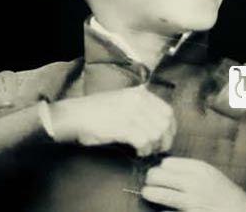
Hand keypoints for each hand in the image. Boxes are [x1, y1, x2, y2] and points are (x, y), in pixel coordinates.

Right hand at [48, 85, 175, 156]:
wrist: (75, 115)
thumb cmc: (97, 111)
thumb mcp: (123, 100)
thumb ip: (142, 107)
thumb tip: (160, 126)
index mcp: (140, 93)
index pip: (168, 111)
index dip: (171, 128)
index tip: (166, 138)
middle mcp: (138, 100)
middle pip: (165, 124)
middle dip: (164, 140)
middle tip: (156, 149)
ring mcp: (131, 112)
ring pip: (156, 134)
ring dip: (153, 147)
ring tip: (144, 151)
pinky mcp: (123, 126)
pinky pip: (144, 141)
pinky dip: (143, 150)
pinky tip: (137, 152)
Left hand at [142, 157, 245, 211]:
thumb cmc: (223, 193)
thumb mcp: (211, 174)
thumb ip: (191, 169)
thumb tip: (164, 167)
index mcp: (200, 169)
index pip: (167, 163)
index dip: (161, 168)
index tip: (161, 172)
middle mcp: (194, 183)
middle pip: (158, 175)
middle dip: (151, 178)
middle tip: (149, 182)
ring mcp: (191, 202)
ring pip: (158, 193)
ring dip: (150, 193)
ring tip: (148, 193)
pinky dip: (161, 211)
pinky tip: (163, 210)